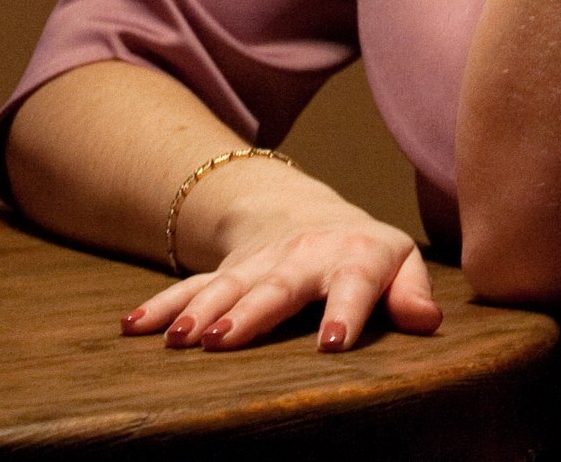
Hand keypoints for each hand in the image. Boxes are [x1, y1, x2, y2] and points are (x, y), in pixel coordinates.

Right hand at [122, 196, 441, 352]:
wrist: (312, 215)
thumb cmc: (368, 255)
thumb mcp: (400, 263)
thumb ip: (412, 292)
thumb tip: (427, 320)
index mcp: (354, 256)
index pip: (352, 284)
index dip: (344, 311)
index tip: (332, 344)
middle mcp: (302, 256)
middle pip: (277, 287)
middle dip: (250, 314)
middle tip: (223, 342)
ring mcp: (258, 262)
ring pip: (226, 287)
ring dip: (200, 312)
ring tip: (180, 341)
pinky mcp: (226, 271)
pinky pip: (190, 288)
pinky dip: (161, 306)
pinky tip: (133, 327)